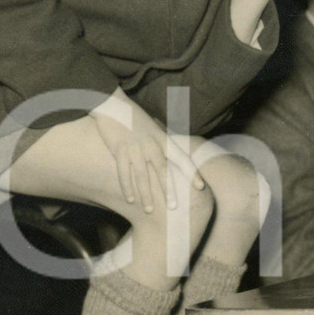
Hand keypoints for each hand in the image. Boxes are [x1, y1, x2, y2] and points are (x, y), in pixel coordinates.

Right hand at [92, 88, 204, 212]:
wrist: (112, 104)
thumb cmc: (133, 117)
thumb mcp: (152, 127)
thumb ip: (160, 141)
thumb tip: (169, 154)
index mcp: (162, 139)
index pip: (181, 158)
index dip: (192, 172)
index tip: (201, 186)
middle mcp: (151, 144)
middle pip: (163, 171)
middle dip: (170, 190)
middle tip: (175, 208)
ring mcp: (135, 148)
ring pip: (143, 176)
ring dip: (145, 195)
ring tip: (149, 210)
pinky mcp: (119, 149)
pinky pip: (124, 172)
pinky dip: (127, 187)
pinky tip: (130, 200)